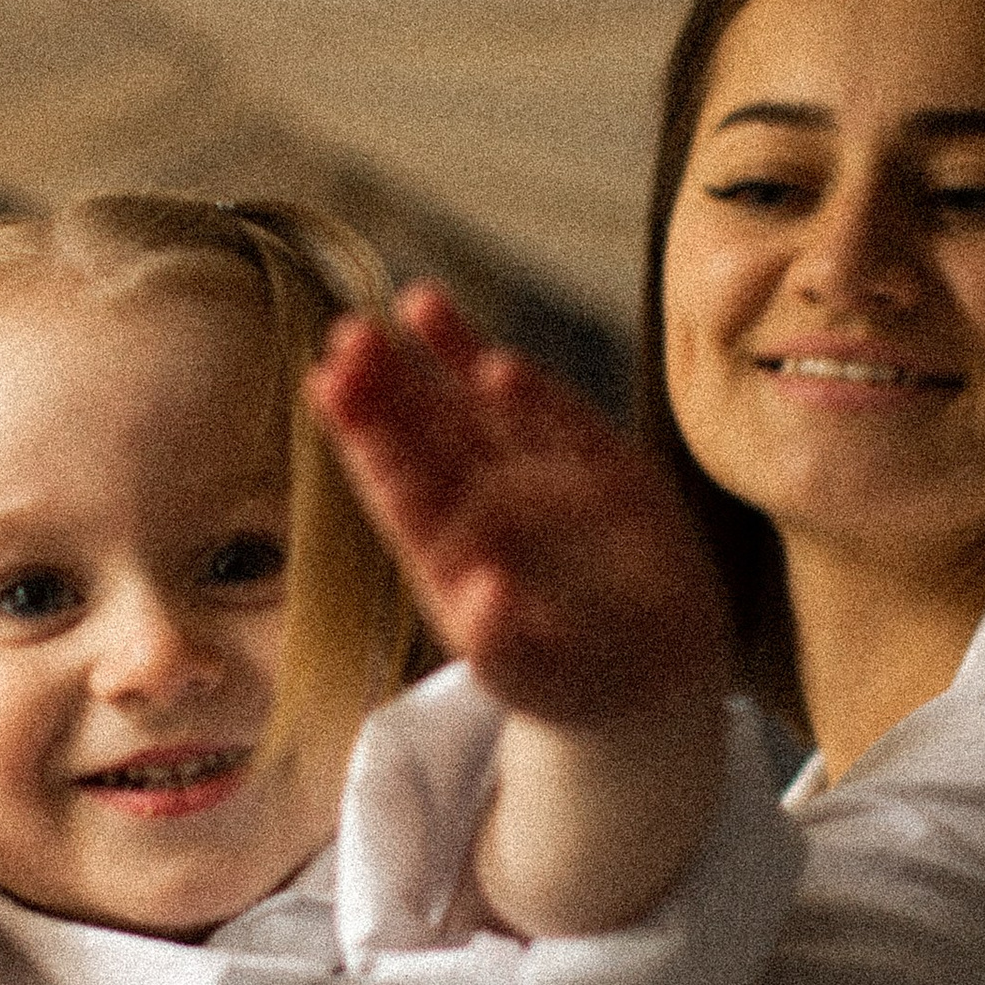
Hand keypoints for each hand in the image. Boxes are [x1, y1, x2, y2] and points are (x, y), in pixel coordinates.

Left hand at [310, 286, 727, 728]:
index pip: (394, 485)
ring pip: (484, 405)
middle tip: (348, 333)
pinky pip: (562, 419)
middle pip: (424, 430)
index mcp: (446, 552)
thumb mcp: (532, 677)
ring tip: (415, 303)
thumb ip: (503, 644)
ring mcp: (544, 477)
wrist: (656, 677)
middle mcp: (487, 503)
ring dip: (448, 354)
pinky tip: (494, 360)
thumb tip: (486, 596)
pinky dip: (533, 391)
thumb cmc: (572, 680)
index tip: (328, 388)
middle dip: (386, 381)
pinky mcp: (605, 467)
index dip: (361, 436)